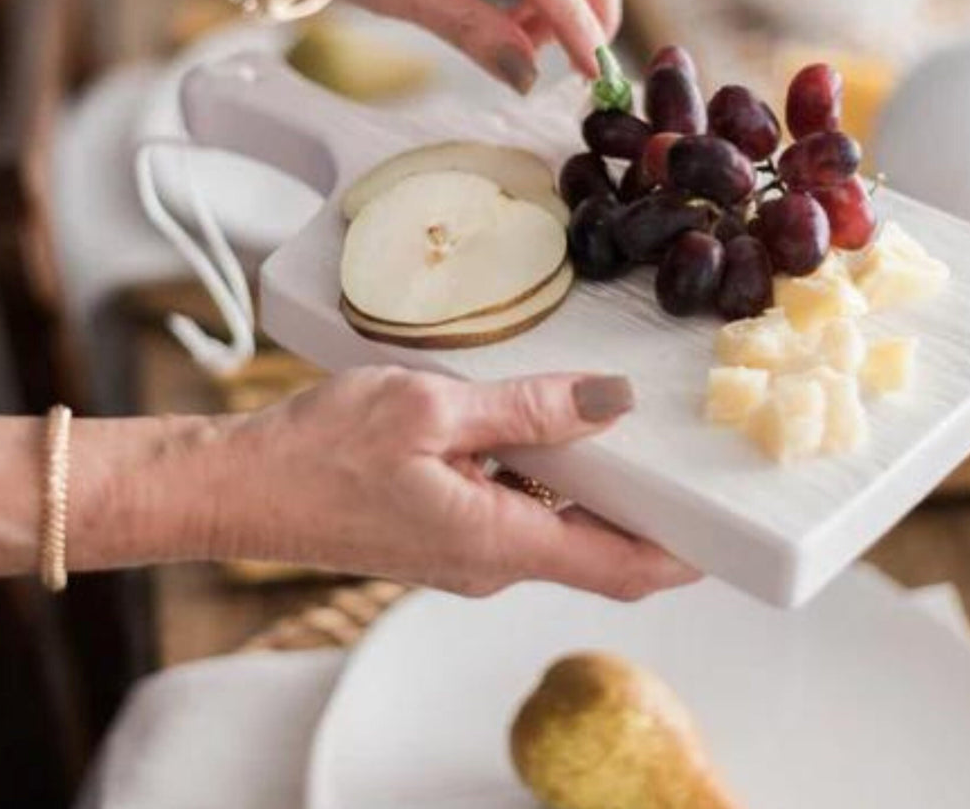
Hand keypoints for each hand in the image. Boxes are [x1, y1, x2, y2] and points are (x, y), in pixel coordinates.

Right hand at [222, 367, 697, 599]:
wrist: (239, 487)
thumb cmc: (320, 450)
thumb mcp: (431, 411)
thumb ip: (527, 409)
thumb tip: (612, 400)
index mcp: (497, 543)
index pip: (622, 568)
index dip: (685, 552)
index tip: (730, 521)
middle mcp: (489, 563)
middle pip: (596, 548)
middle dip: (647, 506)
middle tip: (682, 446)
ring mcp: (462, 553)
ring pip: (555, 526)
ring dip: (592, 485)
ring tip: (616, 418)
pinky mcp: (440, 533)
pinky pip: (514, 512)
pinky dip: (545, 478)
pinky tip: (537, 423)